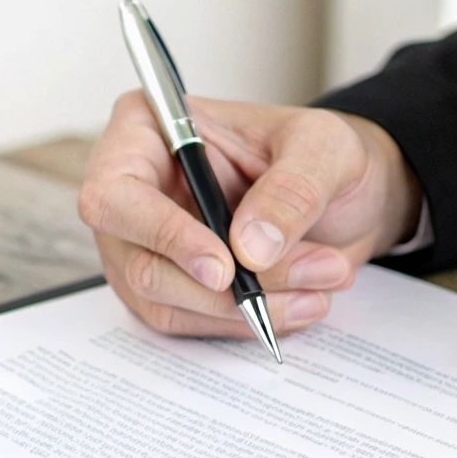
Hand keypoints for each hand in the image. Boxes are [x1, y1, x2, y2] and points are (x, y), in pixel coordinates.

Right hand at [77, 92, 421, 337]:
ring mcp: (141, 248)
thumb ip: (291, 189)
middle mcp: (130, 194)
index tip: (226, 267)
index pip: (116, 193)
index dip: (163, 235)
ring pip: (167, 304)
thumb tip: (248, 247)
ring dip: (246, 308)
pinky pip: (191, 325)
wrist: (340, 197)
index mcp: (146, 132)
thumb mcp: (323, 148)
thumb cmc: (317, 153)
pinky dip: (246, 322)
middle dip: (225, 288)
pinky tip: (300, 302)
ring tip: (321, 282)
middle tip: (309, 274)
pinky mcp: (167, 290)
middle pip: (141, 263)